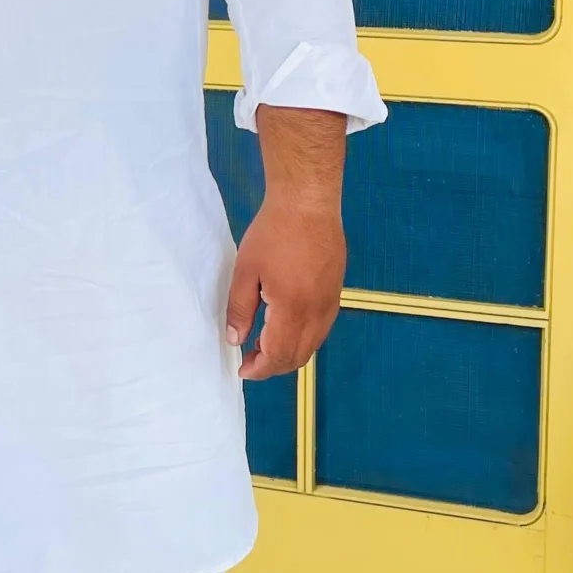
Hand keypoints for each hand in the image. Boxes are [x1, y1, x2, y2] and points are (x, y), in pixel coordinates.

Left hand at [225, 189, 344, 380]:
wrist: (308, 203)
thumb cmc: (274, 232)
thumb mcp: (246, 270)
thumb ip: (240, 309)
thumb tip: (236, 340)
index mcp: (293, 308)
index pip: (278, 355)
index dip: (259, 369)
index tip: (243, 369)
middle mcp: (317, 311)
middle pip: (298, 356)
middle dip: (273, 366)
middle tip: (250, 358)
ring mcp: (330, 302)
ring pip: (313, 345)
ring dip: (289, 353)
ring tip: (263, 344)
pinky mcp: (336, 292)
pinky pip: (321, 328)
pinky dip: (303, 338)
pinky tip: (285, 326)